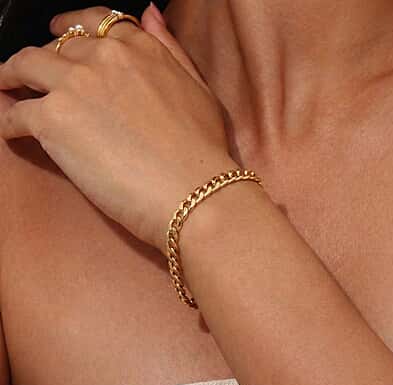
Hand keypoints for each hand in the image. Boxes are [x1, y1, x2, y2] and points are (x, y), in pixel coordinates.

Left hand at [0, 4, 235, 251]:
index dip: (70, 28)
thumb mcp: (199, 90)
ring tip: (6, 93)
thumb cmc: (204, 151)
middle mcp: (106, 58)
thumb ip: (170, 50)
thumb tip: (149, 14)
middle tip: (30, 80)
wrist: (194, 191)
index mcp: (141, 50)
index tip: (58, 36)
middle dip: (41, 63)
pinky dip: (7, 122)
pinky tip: (11, 131)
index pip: (94, 23)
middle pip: (55, 48)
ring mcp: (77, 86)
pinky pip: (14, 113)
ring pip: (24, 67)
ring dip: (10, 80)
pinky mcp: (55, 121)